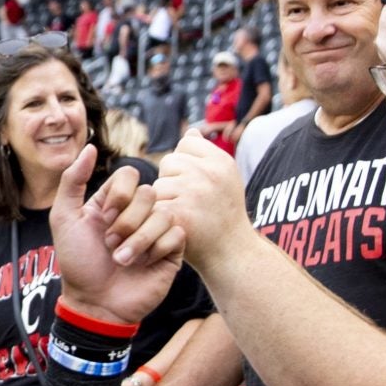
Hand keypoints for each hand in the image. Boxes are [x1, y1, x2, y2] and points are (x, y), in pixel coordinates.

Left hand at [48, 145, 185, 327]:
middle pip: (148, 193)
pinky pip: (176, 234)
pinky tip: (144, 264)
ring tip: (122, 259)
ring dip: (138, 239)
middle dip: (126, 222)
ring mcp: (157, 232)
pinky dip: (155, 249)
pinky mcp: (172, 251)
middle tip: (110, 244)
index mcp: (115, 202)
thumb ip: (73, 180)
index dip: (118, 194)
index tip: (102, 218)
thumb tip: (90, 147)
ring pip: (164, 213)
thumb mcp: (64, 218)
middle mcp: (138, 213)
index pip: (129, 175)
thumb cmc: (77, 263)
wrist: (95, 303)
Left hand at [153, 133, 253, 256]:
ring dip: (163, 201)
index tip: (193, 182)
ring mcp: (194, 193)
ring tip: (182, 215)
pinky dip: (156, 218)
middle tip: (188, 202)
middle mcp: (209, 173)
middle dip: (172, 180)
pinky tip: (171, 226)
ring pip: (158, 184)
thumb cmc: (225, 215)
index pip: (186, 143)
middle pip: (168, 162)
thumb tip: (190, 130)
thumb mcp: (225, 179)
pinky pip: (154, 206)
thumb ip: (206, 155)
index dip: (184, 163)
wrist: (231, 255)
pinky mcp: (180, 214)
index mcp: (221, 161)